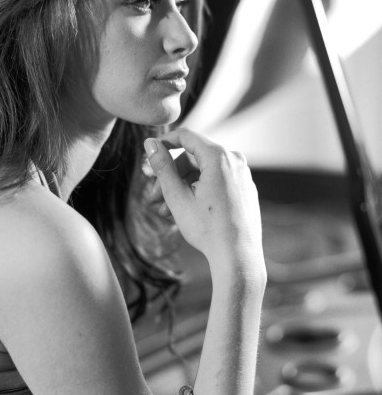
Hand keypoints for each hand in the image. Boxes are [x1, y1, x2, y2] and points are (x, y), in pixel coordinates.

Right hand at [144, 128, 265, 284]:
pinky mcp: (244, 190)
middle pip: (193, 157)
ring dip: (181, 186)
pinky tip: (184, 211)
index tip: (149, 157)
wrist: (238, 257)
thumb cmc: (208, 228)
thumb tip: (150, 143)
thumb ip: (162, 166)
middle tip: (153, 195)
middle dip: (170, 175)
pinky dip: (198, 191)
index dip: (164, 143)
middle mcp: (234, 160)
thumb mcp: (177, 196)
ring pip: (203, 172)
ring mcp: (242, 175)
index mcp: (219, 157)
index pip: (186, 136)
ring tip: (165, 210)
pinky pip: (216, 182)